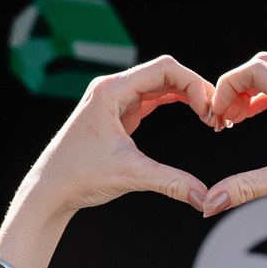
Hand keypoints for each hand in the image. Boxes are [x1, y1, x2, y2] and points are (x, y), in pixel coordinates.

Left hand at [0, 56, 217, 267]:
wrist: (50, 190)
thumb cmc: (77, 176)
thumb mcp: (130, 175)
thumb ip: (171, 182)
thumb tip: (204, 198)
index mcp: (110, 90)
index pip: (164, 69)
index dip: (194, 85)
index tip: (209, 111)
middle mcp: (111, 88)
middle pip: (165, 73)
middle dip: (195, 90)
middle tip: (216, 115)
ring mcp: (114, 100)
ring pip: (160, 85)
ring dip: (186, 96)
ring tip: (209, 117)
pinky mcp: (117, 114)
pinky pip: (152, 99)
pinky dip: (174, 104)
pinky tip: (193, 115)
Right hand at [203, 53, 266, 217]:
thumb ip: (245, 187)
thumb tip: (211, 201)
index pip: (256, 70)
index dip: (227, 86)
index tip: (217, 113)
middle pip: (265, 65)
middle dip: (237, 86)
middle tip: (224, 116)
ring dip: (253, 91)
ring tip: (236, 118)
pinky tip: (256, 115)